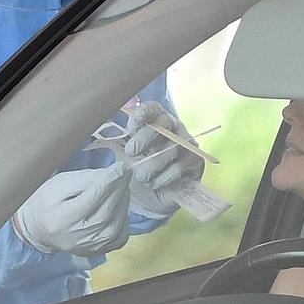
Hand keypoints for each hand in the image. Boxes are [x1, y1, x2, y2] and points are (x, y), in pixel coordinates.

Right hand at [13, 164, 130, 256]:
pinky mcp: (100, 252)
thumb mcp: (59, 184)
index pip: (92, 199)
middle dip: (120, 189)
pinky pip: (121, 234)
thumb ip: (84, 178)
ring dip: (124, 201)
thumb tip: (111, 174)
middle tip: (125, 171)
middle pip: (108, 212)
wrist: (39, 230)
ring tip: (121, 185)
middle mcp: (77, 238)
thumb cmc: (47, 202)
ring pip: (117, 223)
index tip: (121, 167)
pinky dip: (124, 217)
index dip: (110, 181)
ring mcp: (89, 249)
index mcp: (61, 219)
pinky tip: (117, 205)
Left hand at [124, 101, 203, 218]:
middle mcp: (173, 125)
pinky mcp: (195, 160)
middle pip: (163, 123)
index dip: (141, 114)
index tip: (131, 127)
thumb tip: (107, 136)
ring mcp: (187, 141)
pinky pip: (178, 167)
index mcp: (154, 119)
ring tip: (142, 176)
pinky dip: (162, 179)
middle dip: (144, 139)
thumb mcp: (126, 155)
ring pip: (170, 149)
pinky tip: (155, 183)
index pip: (151, 108)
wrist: (155, 195)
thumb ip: (120, 144)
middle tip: (131, 153)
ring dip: (151, 166)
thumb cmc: (139, 168)